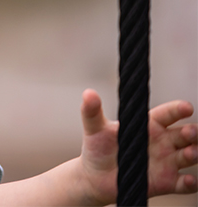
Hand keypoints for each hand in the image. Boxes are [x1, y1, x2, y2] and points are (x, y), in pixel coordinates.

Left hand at [79, 89, 197, 203]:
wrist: (95, 177)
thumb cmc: (97, 148)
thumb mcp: (94, 128)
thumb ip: (92, 111)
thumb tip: (88, 94)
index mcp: (148, 125)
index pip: (167, 114)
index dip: (177, 110)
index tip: (187, 107)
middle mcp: (162, 142)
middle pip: (184, 134)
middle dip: (192, 132)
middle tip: (190, 132)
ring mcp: (166, 162)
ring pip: (189, 155)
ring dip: (194, 153)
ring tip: (191, 153)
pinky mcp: (166, 182)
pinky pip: (184, 183)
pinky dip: (190, 183)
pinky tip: (189, 180)